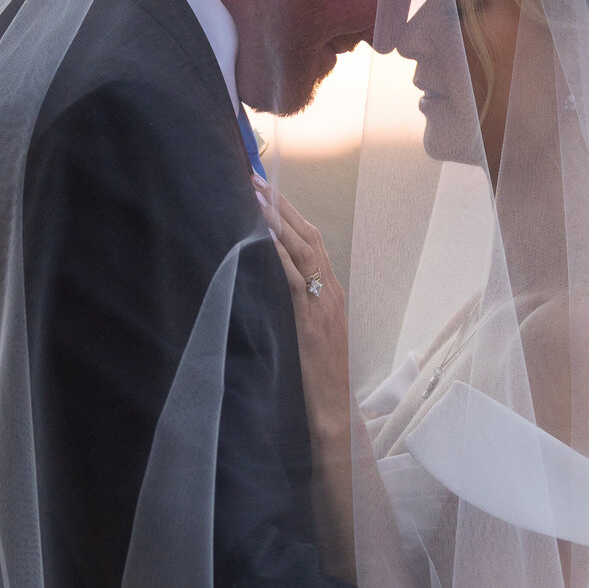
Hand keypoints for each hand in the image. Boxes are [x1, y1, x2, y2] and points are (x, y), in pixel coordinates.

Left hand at [258, 178, 349, 448]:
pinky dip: (280, 251)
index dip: (291, 214)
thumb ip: (298, 307)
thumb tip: (274, 284)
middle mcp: (332, 291)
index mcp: (332, 293)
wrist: (332, 411)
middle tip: (256, 177)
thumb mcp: (309, 335)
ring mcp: (324, 304)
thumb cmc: (317, 378)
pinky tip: (262, 233)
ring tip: (256, 192)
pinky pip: (295, 277)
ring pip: (303, 249)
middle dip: (282, 205)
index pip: (313, 242)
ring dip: (278, 219)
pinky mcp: (311, 319)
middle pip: (309, 236)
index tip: (269, 189)